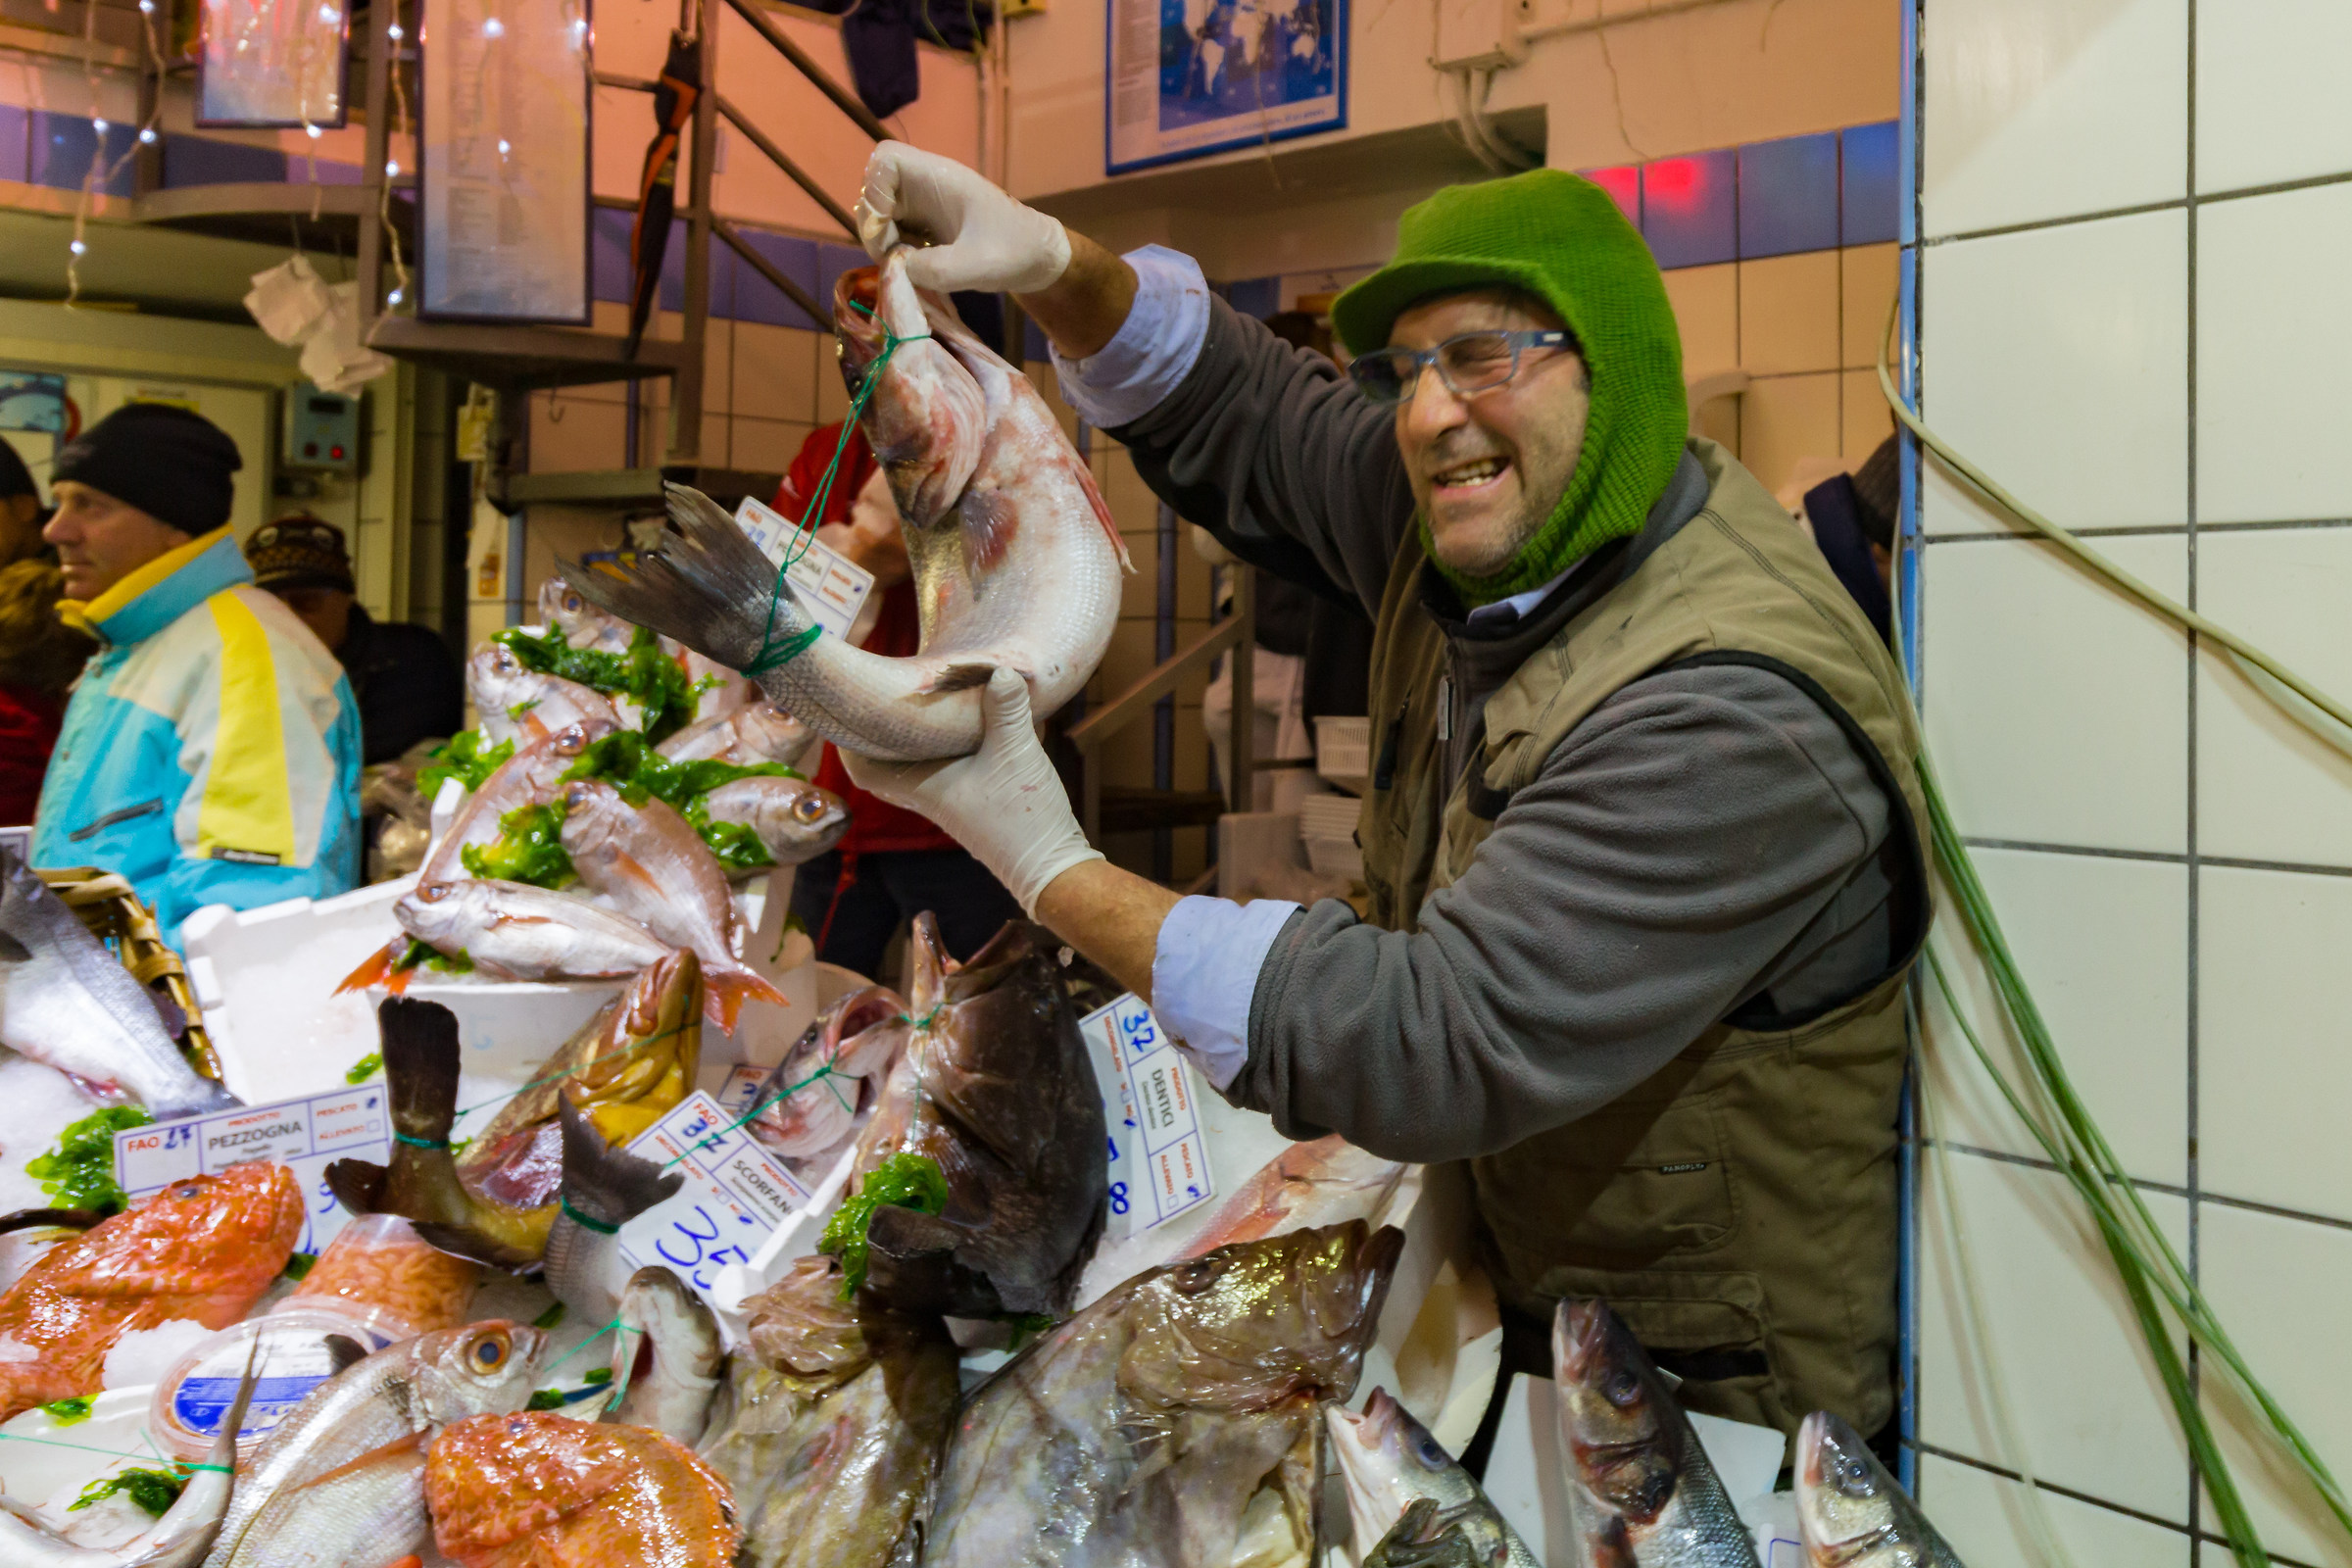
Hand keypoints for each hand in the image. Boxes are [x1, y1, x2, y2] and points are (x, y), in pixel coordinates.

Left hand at [842, 669, 1102, 914]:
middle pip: (888, 761)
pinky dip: (951, 743)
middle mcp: (929, 794)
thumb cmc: (1022, 817)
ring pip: (921, 763)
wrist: (1051, 867)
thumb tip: (998, 670)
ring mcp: (953, 799)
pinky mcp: (976, 800)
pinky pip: (949, 767)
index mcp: (922, 785)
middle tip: (882, 695)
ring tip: (923, 699)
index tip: (844, 710)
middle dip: (885, 729)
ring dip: (920, 735)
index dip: (849, 742)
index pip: (864, 769)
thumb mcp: (1015, 752)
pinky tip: (973, 720)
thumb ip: (1005, 709)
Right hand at [855, 142, 1071, 295]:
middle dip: (874, 225)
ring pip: (881, 213)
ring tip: (906, 267)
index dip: (874, 190)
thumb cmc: (1015, 251)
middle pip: (874, 189)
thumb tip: (898, 269)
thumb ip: (935, 270)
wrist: (1037, 259)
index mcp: (939, 178)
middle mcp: (926, 185)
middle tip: (894, 257)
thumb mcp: (977, 266)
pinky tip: (916, 268)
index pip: (886, 159)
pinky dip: (895, 251)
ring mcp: (923, 205)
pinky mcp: (925, 225)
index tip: (887, 225)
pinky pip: (894, 231)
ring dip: (883, 242)